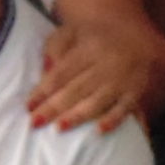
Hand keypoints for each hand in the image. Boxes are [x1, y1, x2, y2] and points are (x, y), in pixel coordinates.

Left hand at [26, 11, 164, 132]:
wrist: (134, 36)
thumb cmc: (93, 38)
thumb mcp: (72, 32)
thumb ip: (54, 48)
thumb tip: (44, 71)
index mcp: (89, 48)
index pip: (62, 73)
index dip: (43, 90)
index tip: (28, 106)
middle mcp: (106, 64)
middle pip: (76, 89)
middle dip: (54, 107)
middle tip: (34, 123)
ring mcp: (122, 80)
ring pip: (97, 101)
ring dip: (77, 116)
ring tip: (59, 128)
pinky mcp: (135, 92)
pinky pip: (124, 108)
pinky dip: (113, 120)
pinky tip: (98, 131)